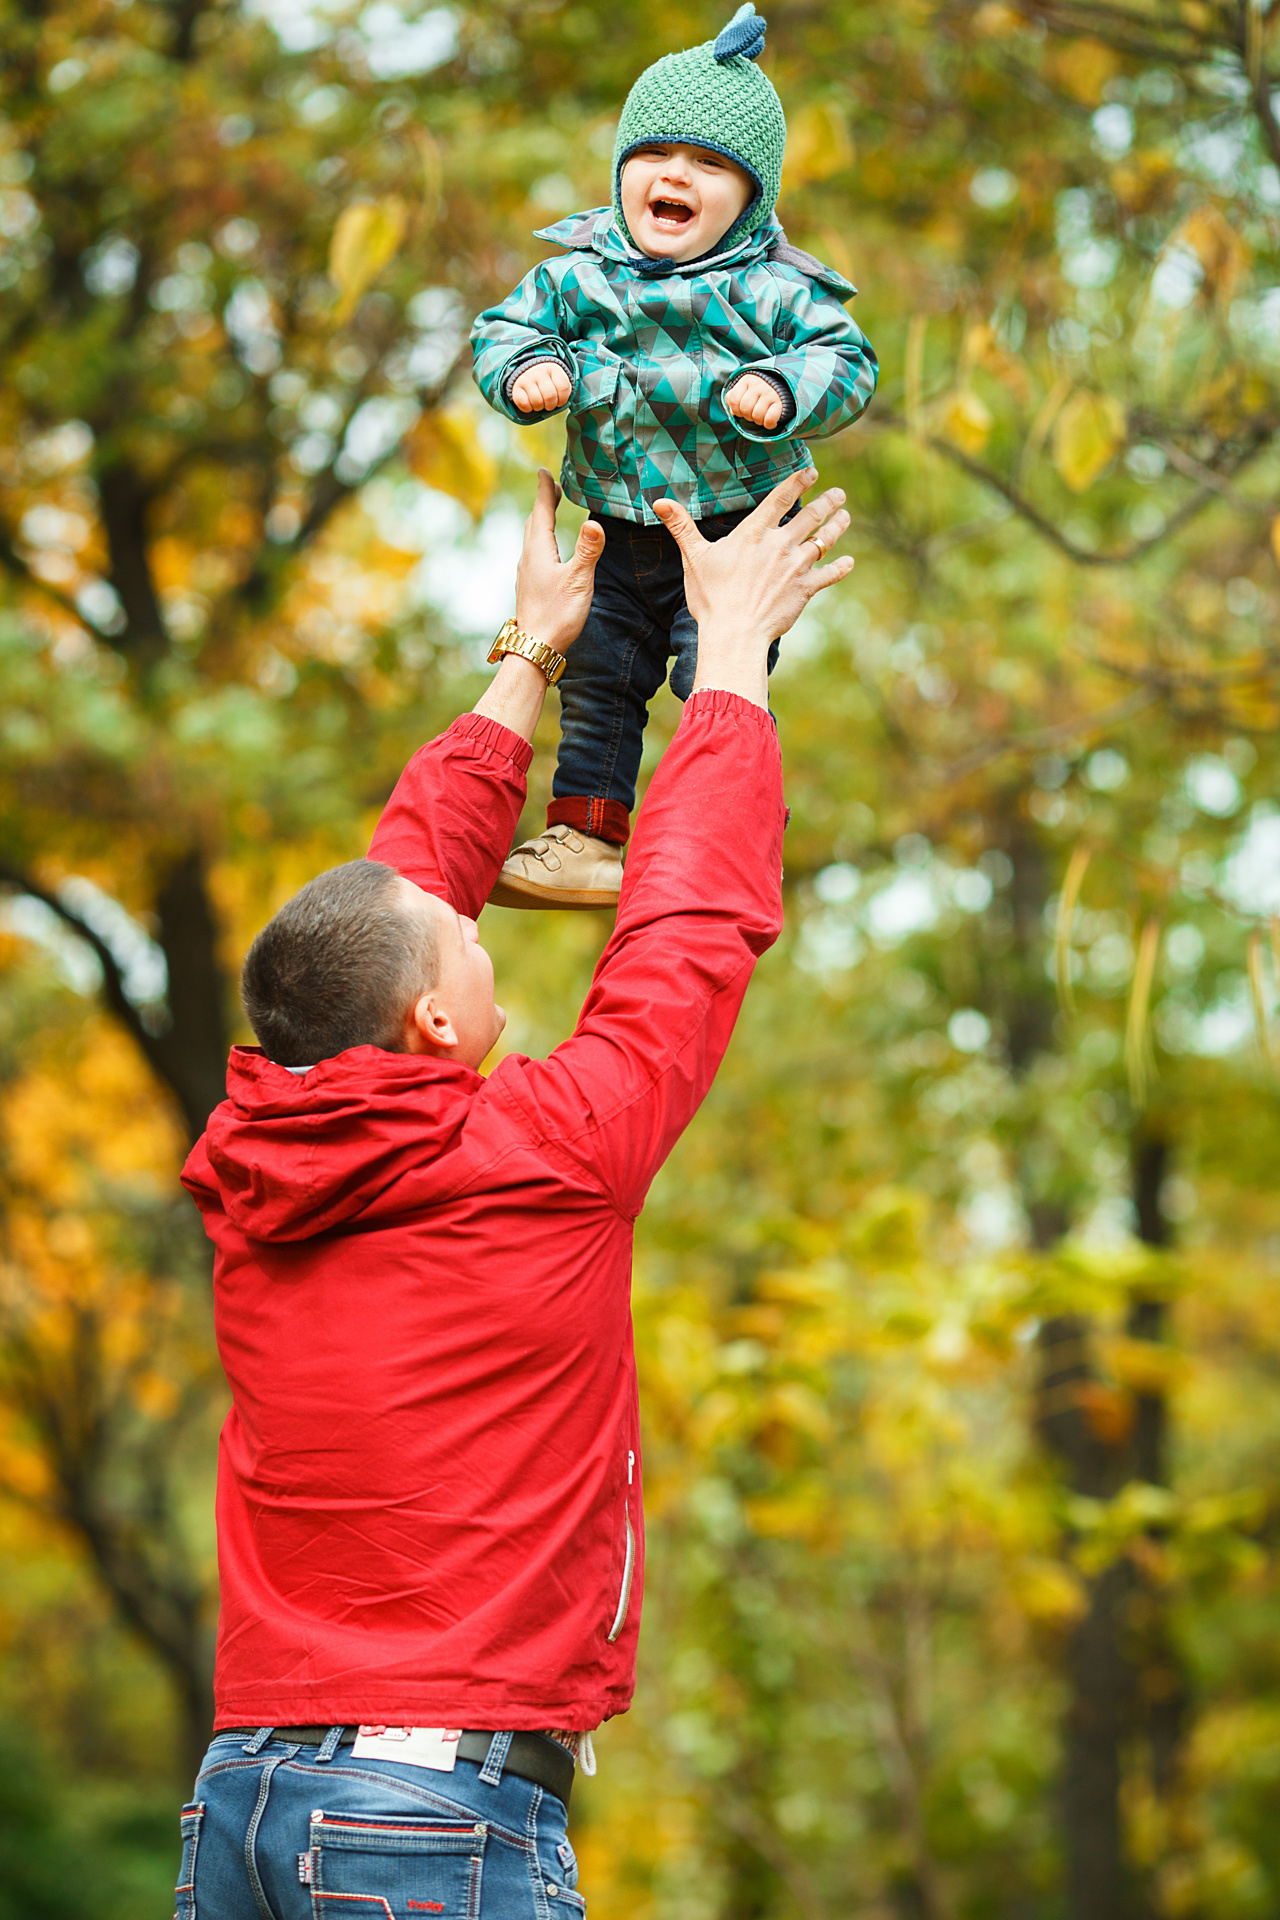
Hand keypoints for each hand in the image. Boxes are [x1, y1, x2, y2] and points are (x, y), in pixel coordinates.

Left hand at [472, 470, 604, 742]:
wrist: (535, 648)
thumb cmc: (558, 615)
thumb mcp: (579, 581)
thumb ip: (589, 551)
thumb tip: (595, 522)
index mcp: (539, 551)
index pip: (542, 512)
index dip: (545, 490)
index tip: (545, 472)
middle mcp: (529, 558)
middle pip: (534, 522)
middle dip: (544, 503)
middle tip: (553, 486)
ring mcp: (527, 573)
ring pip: (532, 538)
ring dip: (541, 521)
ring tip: (550, 512)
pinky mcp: (529, 586)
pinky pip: (534, 553)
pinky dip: (541, 540)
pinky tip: (548, 551)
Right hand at [511, 362, 572, 413]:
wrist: (526, 370)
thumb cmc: (546, 380)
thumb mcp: (557, 379)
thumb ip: (563, 390)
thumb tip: (563, 404)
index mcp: (553, 368)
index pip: (563, 388)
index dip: (563, 399)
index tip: (559, 401)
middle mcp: (539, 371)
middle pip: (550, 396)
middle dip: (551, 405)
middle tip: (548, 404)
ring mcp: (527, 378)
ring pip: (537, 401)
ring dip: (539, 407)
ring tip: (539, 403)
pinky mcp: (516, 387)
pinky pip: (523, 403)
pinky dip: (528, 408)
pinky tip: (530, 405)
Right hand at [653, 470, 851, 707]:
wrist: (734, 634)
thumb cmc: (711, 598)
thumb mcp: (694, 558)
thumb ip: (681, 526)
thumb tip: (660, 502)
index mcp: (754, 534)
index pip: (780, 499)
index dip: (798, 482)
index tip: (811, 471)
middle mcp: (779, 546)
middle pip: (810, 516)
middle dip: (827, 501)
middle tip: (838, 493)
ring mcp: (795, 567)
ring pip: (824, 540)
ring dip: (837, 526)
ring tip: (845, 516)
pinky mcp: (804, 590)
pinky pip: (828, 575)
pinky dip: (840, 568)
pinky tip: (849, 562)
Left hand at [725, 372, 785, 431]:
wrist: (781, 388)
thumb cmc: (757, 393)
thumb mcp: (743, 390)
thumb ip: (732, 398)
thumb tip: (732, 411)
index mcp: (747, 380)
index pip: (734, 400)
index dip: (736, 410)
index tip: (742, 410)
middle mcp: (758, 384)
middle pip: (745, 409)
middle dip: (747, 416)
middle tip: (753, 413)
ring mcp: (770, 393)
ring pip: (757, 415)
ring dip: (758, 421)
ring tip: (761, 417)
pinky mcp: (780, 403)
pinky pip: (770, 419)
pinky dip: (769, 424)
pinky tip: (769, 422)